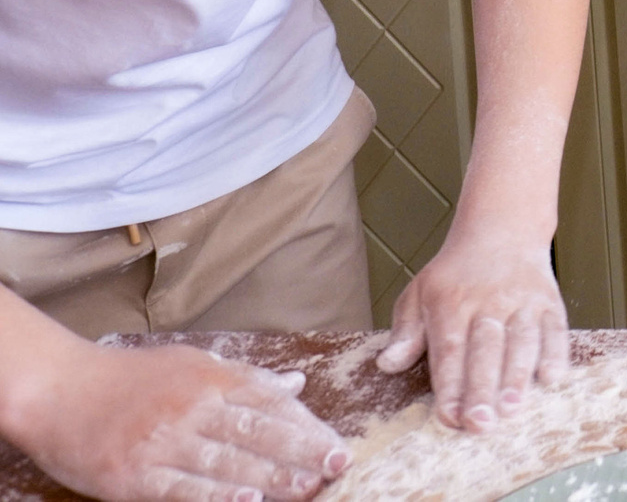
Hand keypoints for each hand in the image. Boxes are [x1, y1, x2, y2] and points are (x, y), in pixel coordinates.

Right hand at [9, 341, 348, 501]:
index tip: (338, 444)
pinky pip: (182, 489)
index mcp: (212, 379)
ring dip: (271, 478)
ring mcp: (163, 441)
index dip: (307, 426)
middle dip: (301, 451)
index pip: (271, 403)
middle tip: (337, 465)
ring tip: (307, 488)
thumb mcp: (193, 365)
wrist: (61, 390)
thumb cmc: (132, 378)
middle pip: (257, 432)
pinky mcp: (134, 474)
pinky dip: (216, 497)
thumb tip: (296, 385)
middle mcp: (192, 407)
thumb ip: (246, 378)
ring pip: (227, 462)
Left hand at [378, 229, 568, 430]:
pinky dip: (555, 352)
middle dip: (483, 389)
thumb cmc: (456, 273)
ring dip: (518, 376)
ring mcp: (522, 301)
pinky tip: (552, 378)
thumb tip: (387, 364)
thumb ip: (406, 332)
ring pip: (521, 341)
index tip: (449, 417)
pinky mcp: (549, 301)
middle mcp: (489, 302)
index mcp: (451, 304)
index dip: (450, 386)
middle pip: (486, 351)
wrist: (503, 227)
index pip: (450, 351)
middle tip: (480, 423)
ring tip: (513, 409)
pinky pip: (555, 327)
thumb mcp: (419, 292)